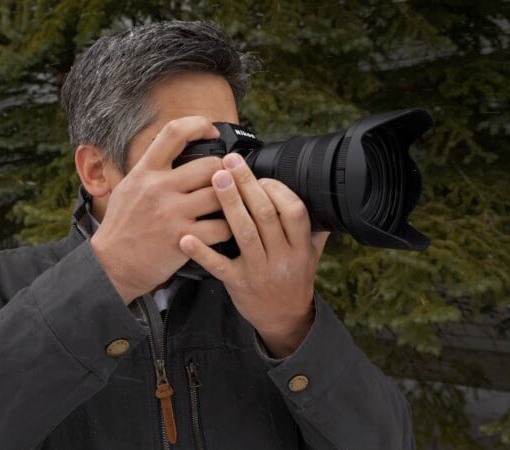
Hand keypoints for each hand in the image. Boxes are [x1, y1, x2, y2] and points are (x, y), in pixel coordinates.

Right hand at [90, 116, 230, 303]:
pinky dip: (229, 228)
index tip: (212, 132)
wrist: (111, 265)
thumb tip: (176, 148)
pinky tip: (225, 229)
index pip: (174, 133)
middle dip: (225, 172)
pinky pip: (221, 227)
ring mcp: (172, 213)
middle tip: (229, 181)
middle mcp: (159, 188)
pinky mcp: (183, 239)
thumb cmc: (122, 226)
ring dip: (231, 200)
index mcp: (145, 172)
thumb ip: (152, 169)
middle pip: (210, 166)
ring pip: (221, 195)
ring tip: (231, 205)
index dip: (199, 124)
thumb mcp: (128, 188)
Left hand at [180, 153, 329, 357]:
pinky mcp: (237, 283)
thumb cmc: (294, 281)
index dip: (277, 190)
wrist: (283, 320)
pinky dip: (202, 251)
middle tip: (230, 163)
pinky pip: (218, 266)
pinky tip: (187, 237)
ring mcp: (259, 271)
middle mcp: (281, 257)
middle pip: (265, 215)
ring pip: (244, 233)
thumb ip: (314, 228)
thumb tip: (322, 198)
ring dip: (229, 203)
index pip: (294, 211)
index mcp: (300, 247)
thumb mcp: (312, 256)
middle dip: (247, 184)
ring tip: (215, 179)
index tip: (261, 176)